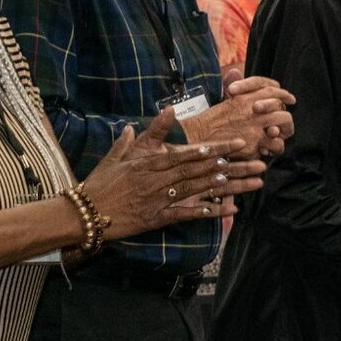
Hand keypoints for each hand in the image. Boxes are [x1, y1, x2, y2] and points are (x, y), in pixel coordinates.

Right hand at [80, 109, 264, 235]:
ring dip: (228, 186)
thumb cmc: (99, 183)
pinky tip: (228, 209)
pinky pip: (186, 214)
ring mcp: (159, 199)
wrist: (85, 213)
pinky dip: (207, 211)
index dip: (214, 148)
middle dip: (231, 164)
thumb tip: (137, 123)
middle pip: (200, 170)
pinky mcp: (157, 218)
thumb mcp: (115, 156)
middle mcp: (158, 179)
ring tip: (251, 181)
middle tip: (255, 160)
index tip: (235, 144)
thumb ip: (130, 139)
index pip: (188, 153)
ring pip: (199, 190)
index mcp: (150, 162)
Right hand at [183, 69, 295, 156]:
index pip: (273, 90)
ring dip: (280, 138)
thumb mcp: (222, 99)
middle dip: (286, 122)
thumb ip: (234, 87)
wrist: (198, 137)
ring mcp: (255, 127)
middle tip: (283, 127)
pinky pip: (272, 146)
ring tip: (274, 142)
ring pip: (279, 131)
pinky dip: (271, 149)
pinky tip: (265, 151)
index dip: (283, 95)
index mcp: (246, 96)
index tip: (290, 99)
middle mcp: (253, 109)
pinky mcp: (254, 144)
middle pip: (281, 111)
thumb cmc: (209, 121)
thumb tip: (235, 71)